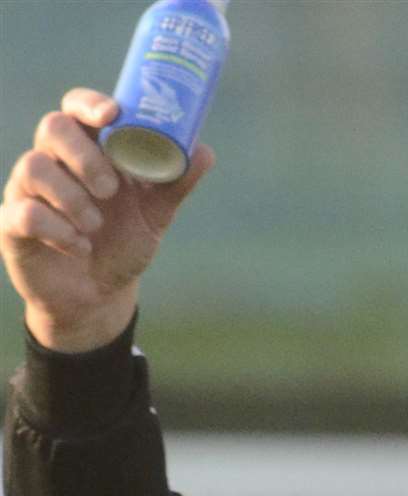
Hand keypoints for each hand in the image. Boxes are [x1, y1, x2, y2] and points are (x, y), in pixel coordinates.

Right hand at [0, 88, 214, 351]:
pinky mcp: (13, 224)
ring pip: (33, 167)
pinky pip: (24, 213)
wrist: (99, 294)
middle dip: (86, 156)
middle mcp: (54, 163)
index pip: (77, 107)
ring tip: (95, 226)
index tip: (112, 116)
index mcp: (88, 150)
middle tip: (110, 190)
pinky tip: (80, 247)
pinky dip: (58, 231)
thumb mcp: (155, 215)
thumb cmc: (123, 242)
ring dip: (73, 198)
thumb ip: (175, 184)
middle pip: (53, 127)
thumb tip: (204, 152)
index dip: (90, 103)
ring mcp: (29, 191)